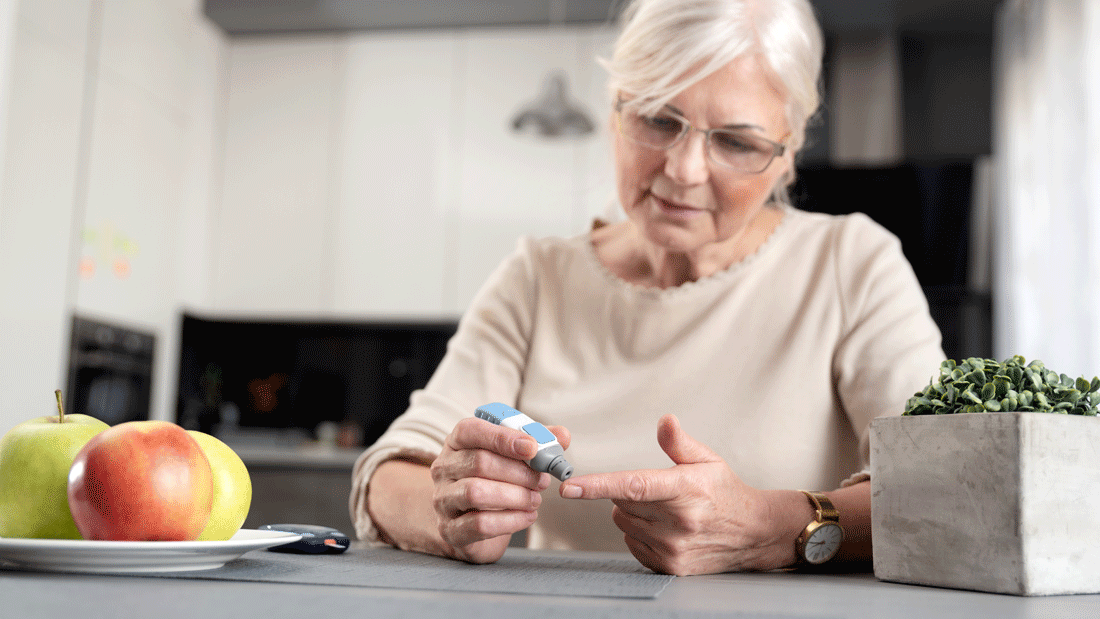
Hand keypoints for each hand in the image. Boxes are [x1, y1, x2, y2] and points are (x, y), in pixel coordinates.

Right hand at [429, 416, 569, 563]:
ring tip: (535, 499)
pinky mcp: (449, 529)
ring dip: (514, 495)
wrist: (469, 520)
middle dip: (518, 472)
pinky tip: (527, 516)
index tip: (532, 447)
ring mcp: (442, 499)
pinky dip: (510, 520)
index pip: (472, 430)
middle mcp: (444, 467)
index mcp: (458, 441)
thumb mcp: (511, 456)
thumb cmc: (493, 480)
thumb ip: (537, 443)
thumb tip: (562, 436)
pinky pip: (480, 524)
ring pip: (476, 492)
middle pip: (479, 462)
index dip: (503, 437)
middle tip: (542, 480)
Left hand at [558, 414, 784, 574]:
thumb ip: (679, 443)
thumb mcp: (708, 460)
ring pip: (623, 523)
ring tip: (665, 510)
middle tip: (658, 491)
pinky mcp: (670, 567)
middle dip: (629, 493)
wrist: (753, 533)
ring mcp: (673, 548)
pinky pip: (632, 544)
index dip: (598, 486)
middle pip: (622, 503)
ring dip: (634, 514)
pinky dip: (640, 534)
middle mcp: (678, 522)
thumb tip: (664, 421)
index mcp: (685, 490)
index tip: (570, 487)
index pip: (634, 486)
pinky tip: (665, 529)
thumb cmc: (725, 493)